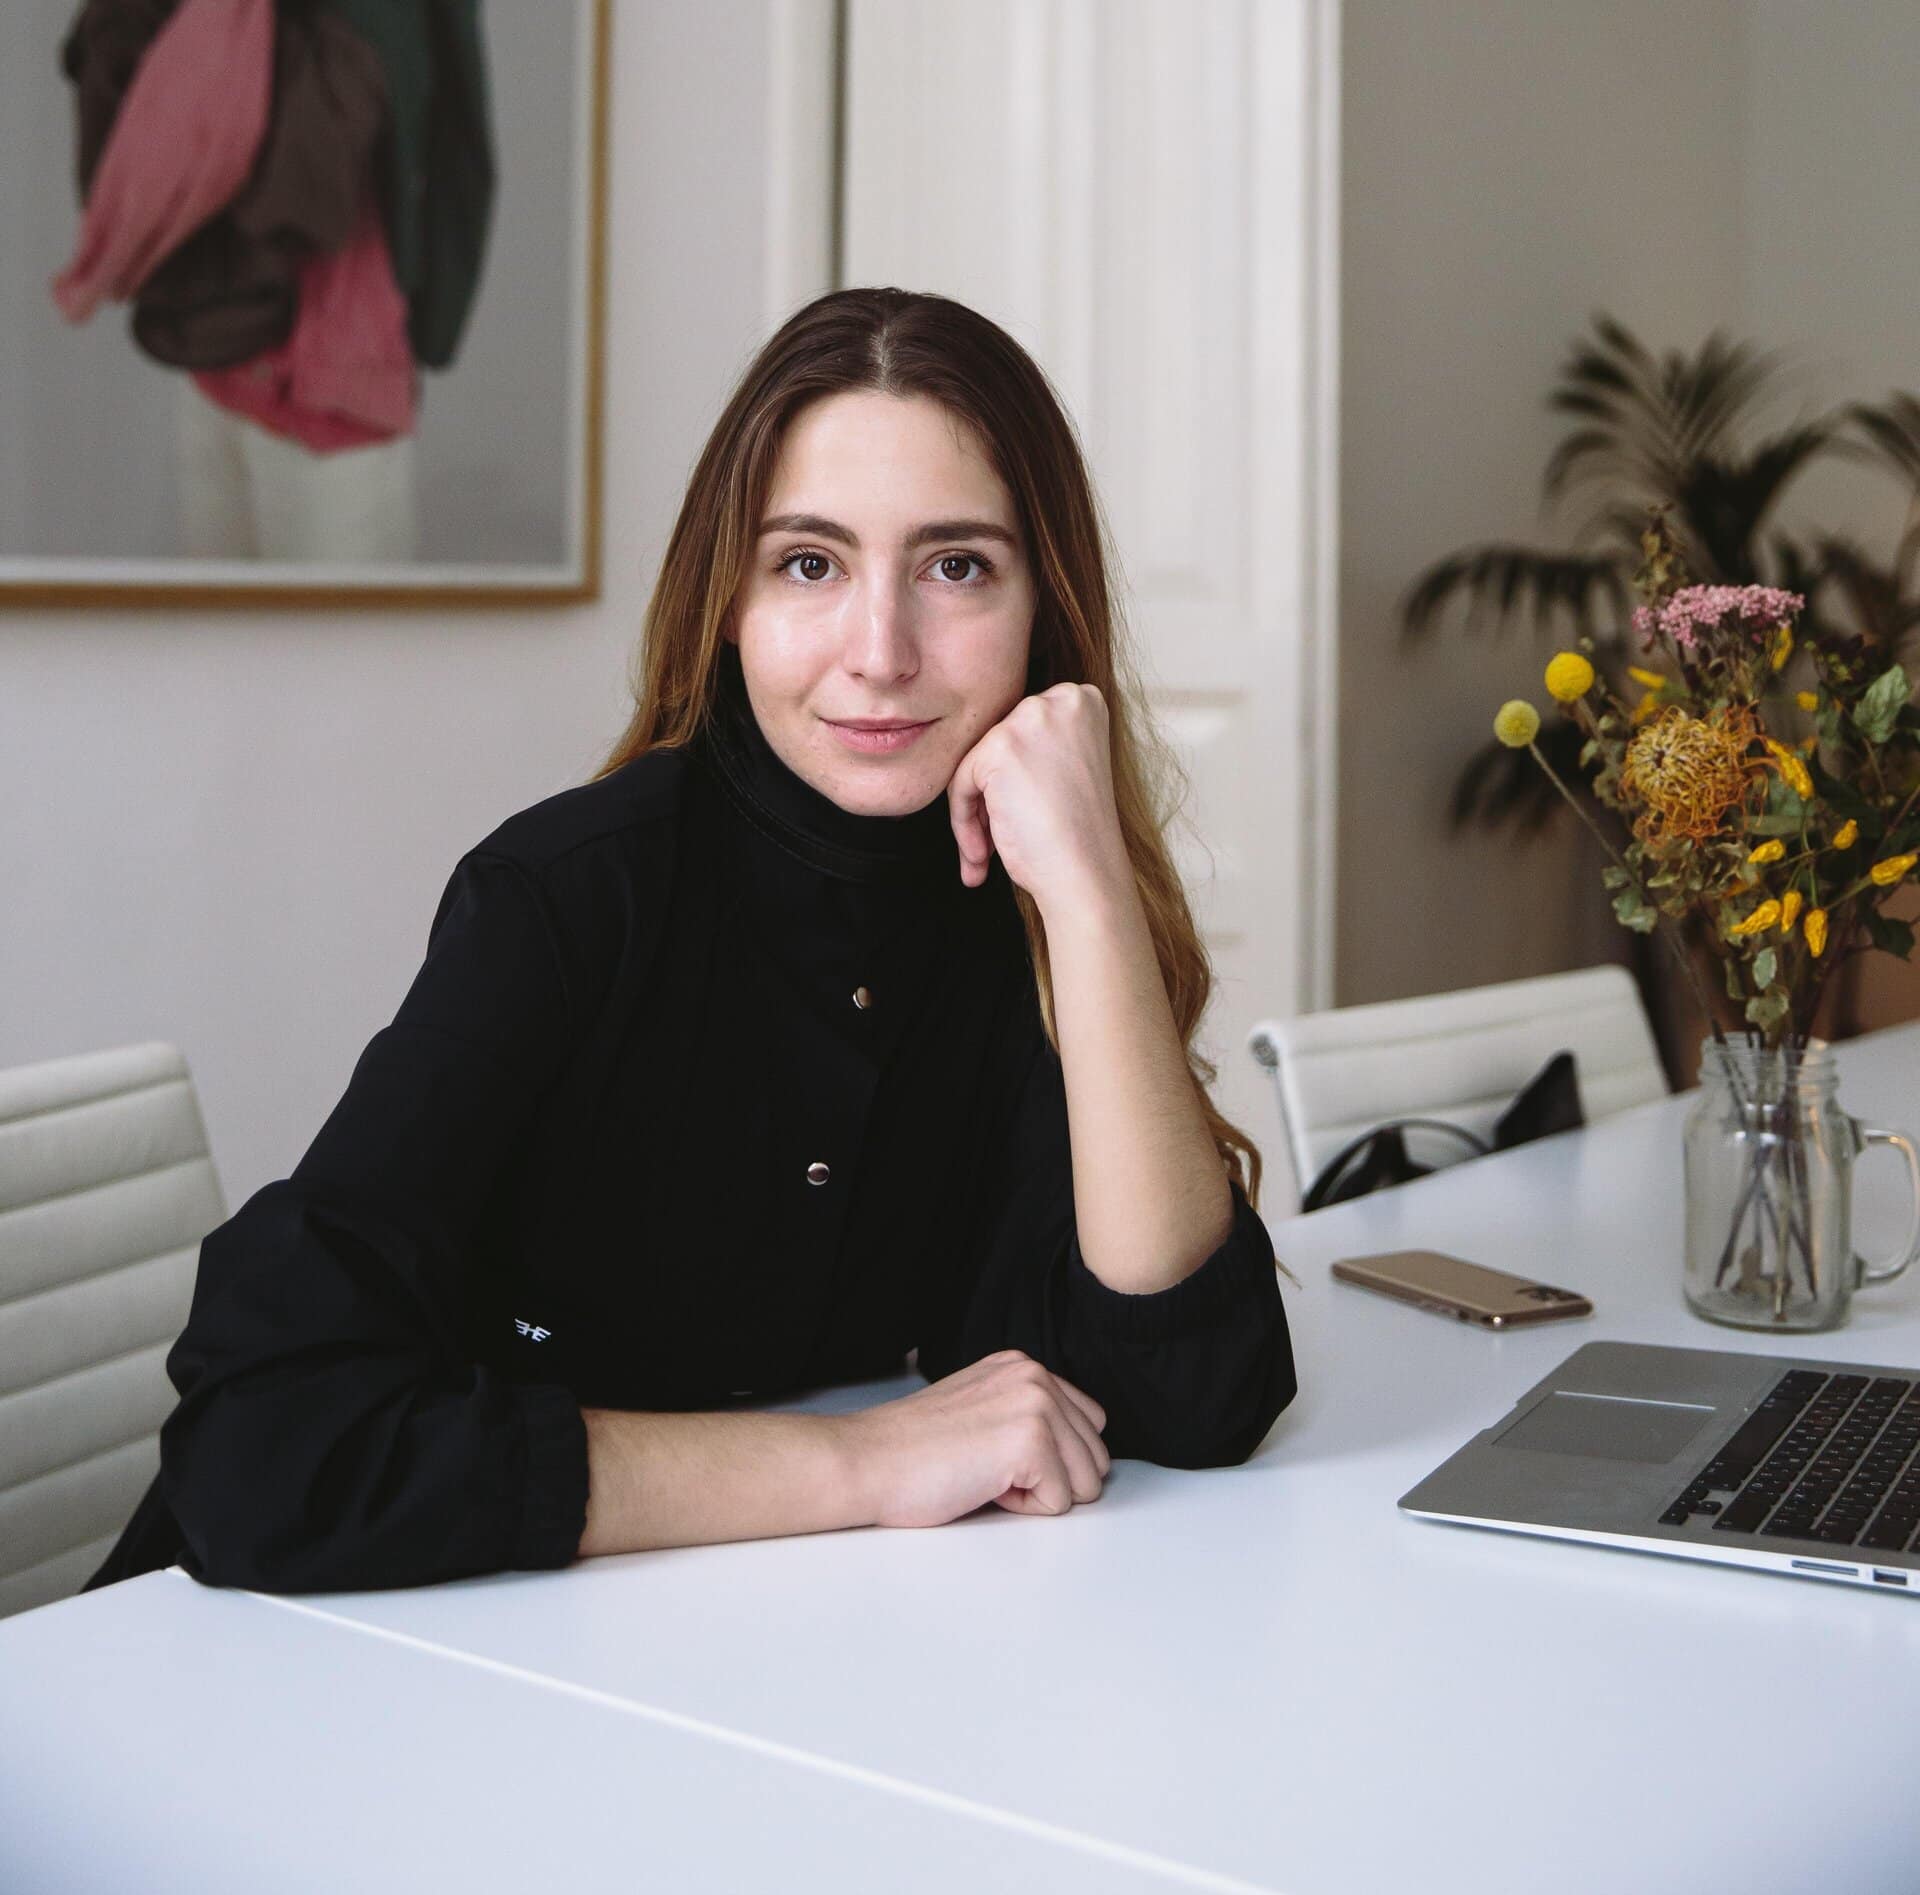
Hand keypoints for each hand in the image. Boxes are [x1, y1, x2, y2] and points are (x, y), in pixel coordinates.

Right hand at [840, 1349, 1110, 1526]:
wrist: (866, 1461)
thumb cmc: (911, 1451)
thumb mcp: (979, 1410)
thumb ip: (1024, 1416)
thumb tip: (1073, 1454)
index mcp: (1023, 1366)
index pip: (1089, 1425)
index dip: (1051, 1460)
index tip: (997, 1457)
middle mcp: (1035, 1375)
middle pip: (1095, 1456)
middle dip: (1051, 1480)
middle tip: (988, 1469)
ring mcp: (1035, 1404)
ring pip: (1086, 1482)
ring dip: (1039, 1494)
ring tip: (984, 1475)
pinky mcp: (1030, 1441)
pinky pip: (1059, 1502)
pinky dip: (1023, 1509)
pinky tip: (980, 1485)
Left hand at [946, 683, 1130, 911]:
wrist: (1088, 874)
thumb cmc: (1079, 836)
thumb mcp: (1067, 769)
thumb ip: (1034, 749)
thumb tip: (987, 752)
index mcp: (1083, 701)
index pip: (1022, 732)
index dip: (1013, 780)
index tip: (1020, 815)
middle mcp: (1061, 700)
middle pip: (997, 745)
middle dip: (991, 796)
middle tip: (996, 840)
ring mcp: (1031, 719)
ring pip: (975, 764)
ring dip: (975, 814)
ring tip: (985, 854)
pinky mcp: (1001, 746)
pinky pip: (960, 783)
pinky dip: (964, 822)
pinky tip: (983, 854)